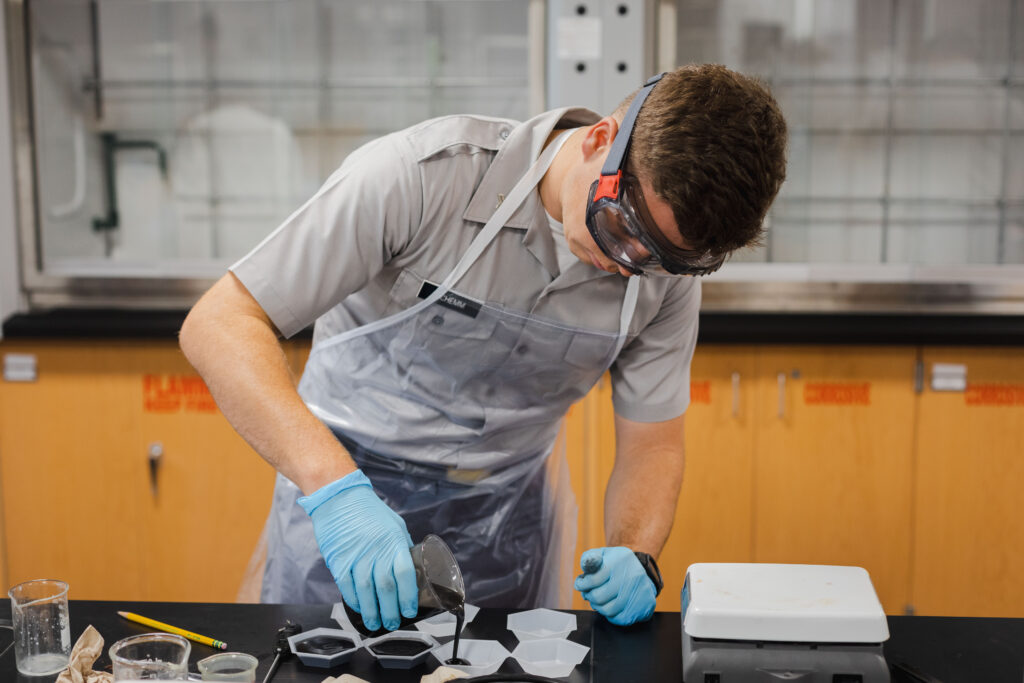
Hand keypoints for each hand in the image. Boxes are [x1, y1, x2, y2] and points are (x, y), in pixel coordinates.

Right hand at [297, 470, 417, 630]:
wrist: (340, 497)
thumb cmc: (369, 510)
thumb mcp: (394, 524)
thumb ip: (401, 547)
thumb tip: (411, 568)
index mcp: (394, 541)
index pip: (405, 574)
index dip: (408, 596)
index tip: (409, 610)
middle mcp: (376, 551)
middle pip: (386, 588)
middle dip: (391, 611)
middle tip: (393, 622)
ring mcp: (356, 556)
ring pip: (366, 592)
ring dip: (371, 611)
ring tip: (376, 623)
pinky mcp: (338, 560)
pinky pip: (346, 586)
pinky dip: (354, 601)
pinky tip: (360, 608)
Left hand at [574, 547, 656, 625]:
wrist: (642, 569)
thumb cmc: (615, 563)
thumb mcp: (603, 554)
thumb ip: (589, 558)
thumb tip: (585, 570)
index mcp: (620, 560)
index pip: (593, 580)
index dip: (581, 584)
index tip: (580, 584)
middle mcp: (632, 575)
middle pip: (599, 597)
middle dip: (589, 596)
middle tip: (588, 593)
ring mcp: (639, 591)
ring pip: (608, 610)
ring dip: (598, 607)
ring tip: (597, 600)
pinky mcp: (644, 606)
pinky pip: (619, 619)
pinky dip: (610, 615)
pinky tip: (610, 605)